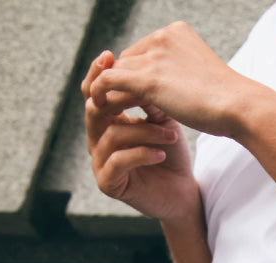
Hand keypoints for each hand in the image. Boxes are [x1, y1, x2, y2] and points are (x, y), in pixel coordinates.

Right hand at [81, 50, 198, 221]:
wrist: (182, 193)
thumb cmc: (171, 155)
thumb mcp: (162, 121)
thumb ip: (147, 99)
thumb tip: (137, 71)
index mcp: (106, 122)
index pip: (92, 93)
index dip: (97, 75)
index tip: (111, 56)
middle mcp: (97, 140)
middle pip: (95, 111)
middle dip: (122, 100)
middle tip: (145, 93)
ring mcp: (99, 163)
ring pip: (112, 136)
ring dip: (145, 132)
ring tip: (172, 135)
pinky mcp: (107, 183)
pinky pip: (118, 161)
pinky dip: (141, 154)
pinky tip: (161, 154)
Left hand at [88, 22, 250, 138]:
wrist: (240, 107)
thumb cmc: (228, 102)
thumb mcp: (200, 79)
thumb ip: (179, 76)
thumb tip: (164, 90)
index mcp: (176, 34)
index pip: (143, 52)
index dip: (136, 74)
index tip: (132, 96)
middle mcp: (162, 37)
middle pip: (128, 59)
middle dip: (121, 82)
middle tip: (115, 105)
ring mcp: (155, 56)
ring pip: (117, 70)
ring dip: (109, 90)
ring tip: (105, 110)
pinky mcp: (148, 78)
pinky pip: (110, 81)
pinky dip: (101, 92)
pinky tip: (100, 107)